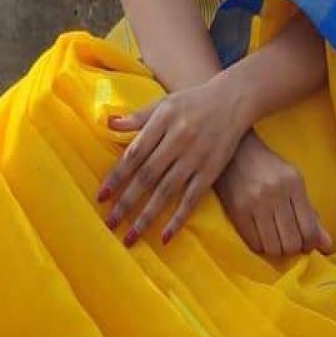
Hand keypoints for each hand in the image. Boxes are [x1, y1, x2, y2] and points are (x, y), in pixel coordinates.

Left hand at [98, 76, 249, 245]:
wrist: (234, 100)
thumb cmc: (193, 102)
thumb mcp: (164, 103)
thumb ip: (138, 117)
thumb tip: (109, 123)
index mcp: (162, 122)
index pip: (134, 154)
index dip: (116, 176)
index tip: (101, 196)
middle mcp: (178, 140)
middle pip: (147, 176)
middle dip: (126, 201)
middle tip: (110, 222)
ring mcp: (195, 157)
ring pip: (166, 191)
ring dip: (147, 216)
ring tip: (130, 236)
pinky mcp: (211, 170)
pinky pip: (192, 198)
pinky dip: (179, 218)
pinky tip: (165, 236)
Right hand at [215, 131, 332, 256]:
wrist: (235, 152)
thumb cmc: (268, 168)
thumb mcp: (294, 182)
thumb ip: (310, 213)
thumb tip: (326, 244)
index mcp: (294, 184)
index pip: (309, 228)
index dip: (310, 244)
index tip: (306, 245)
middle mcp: (275, 193)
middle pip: (291, 241)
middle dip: (293, 249)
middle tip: (290, 244)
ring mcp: (254, 203)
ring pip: (273, 246)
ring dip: (276, 250)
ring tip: (275, 242)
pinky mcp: (236, 211)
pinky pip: (253, 242)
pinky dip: (260, 247)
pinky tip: (261, 239)